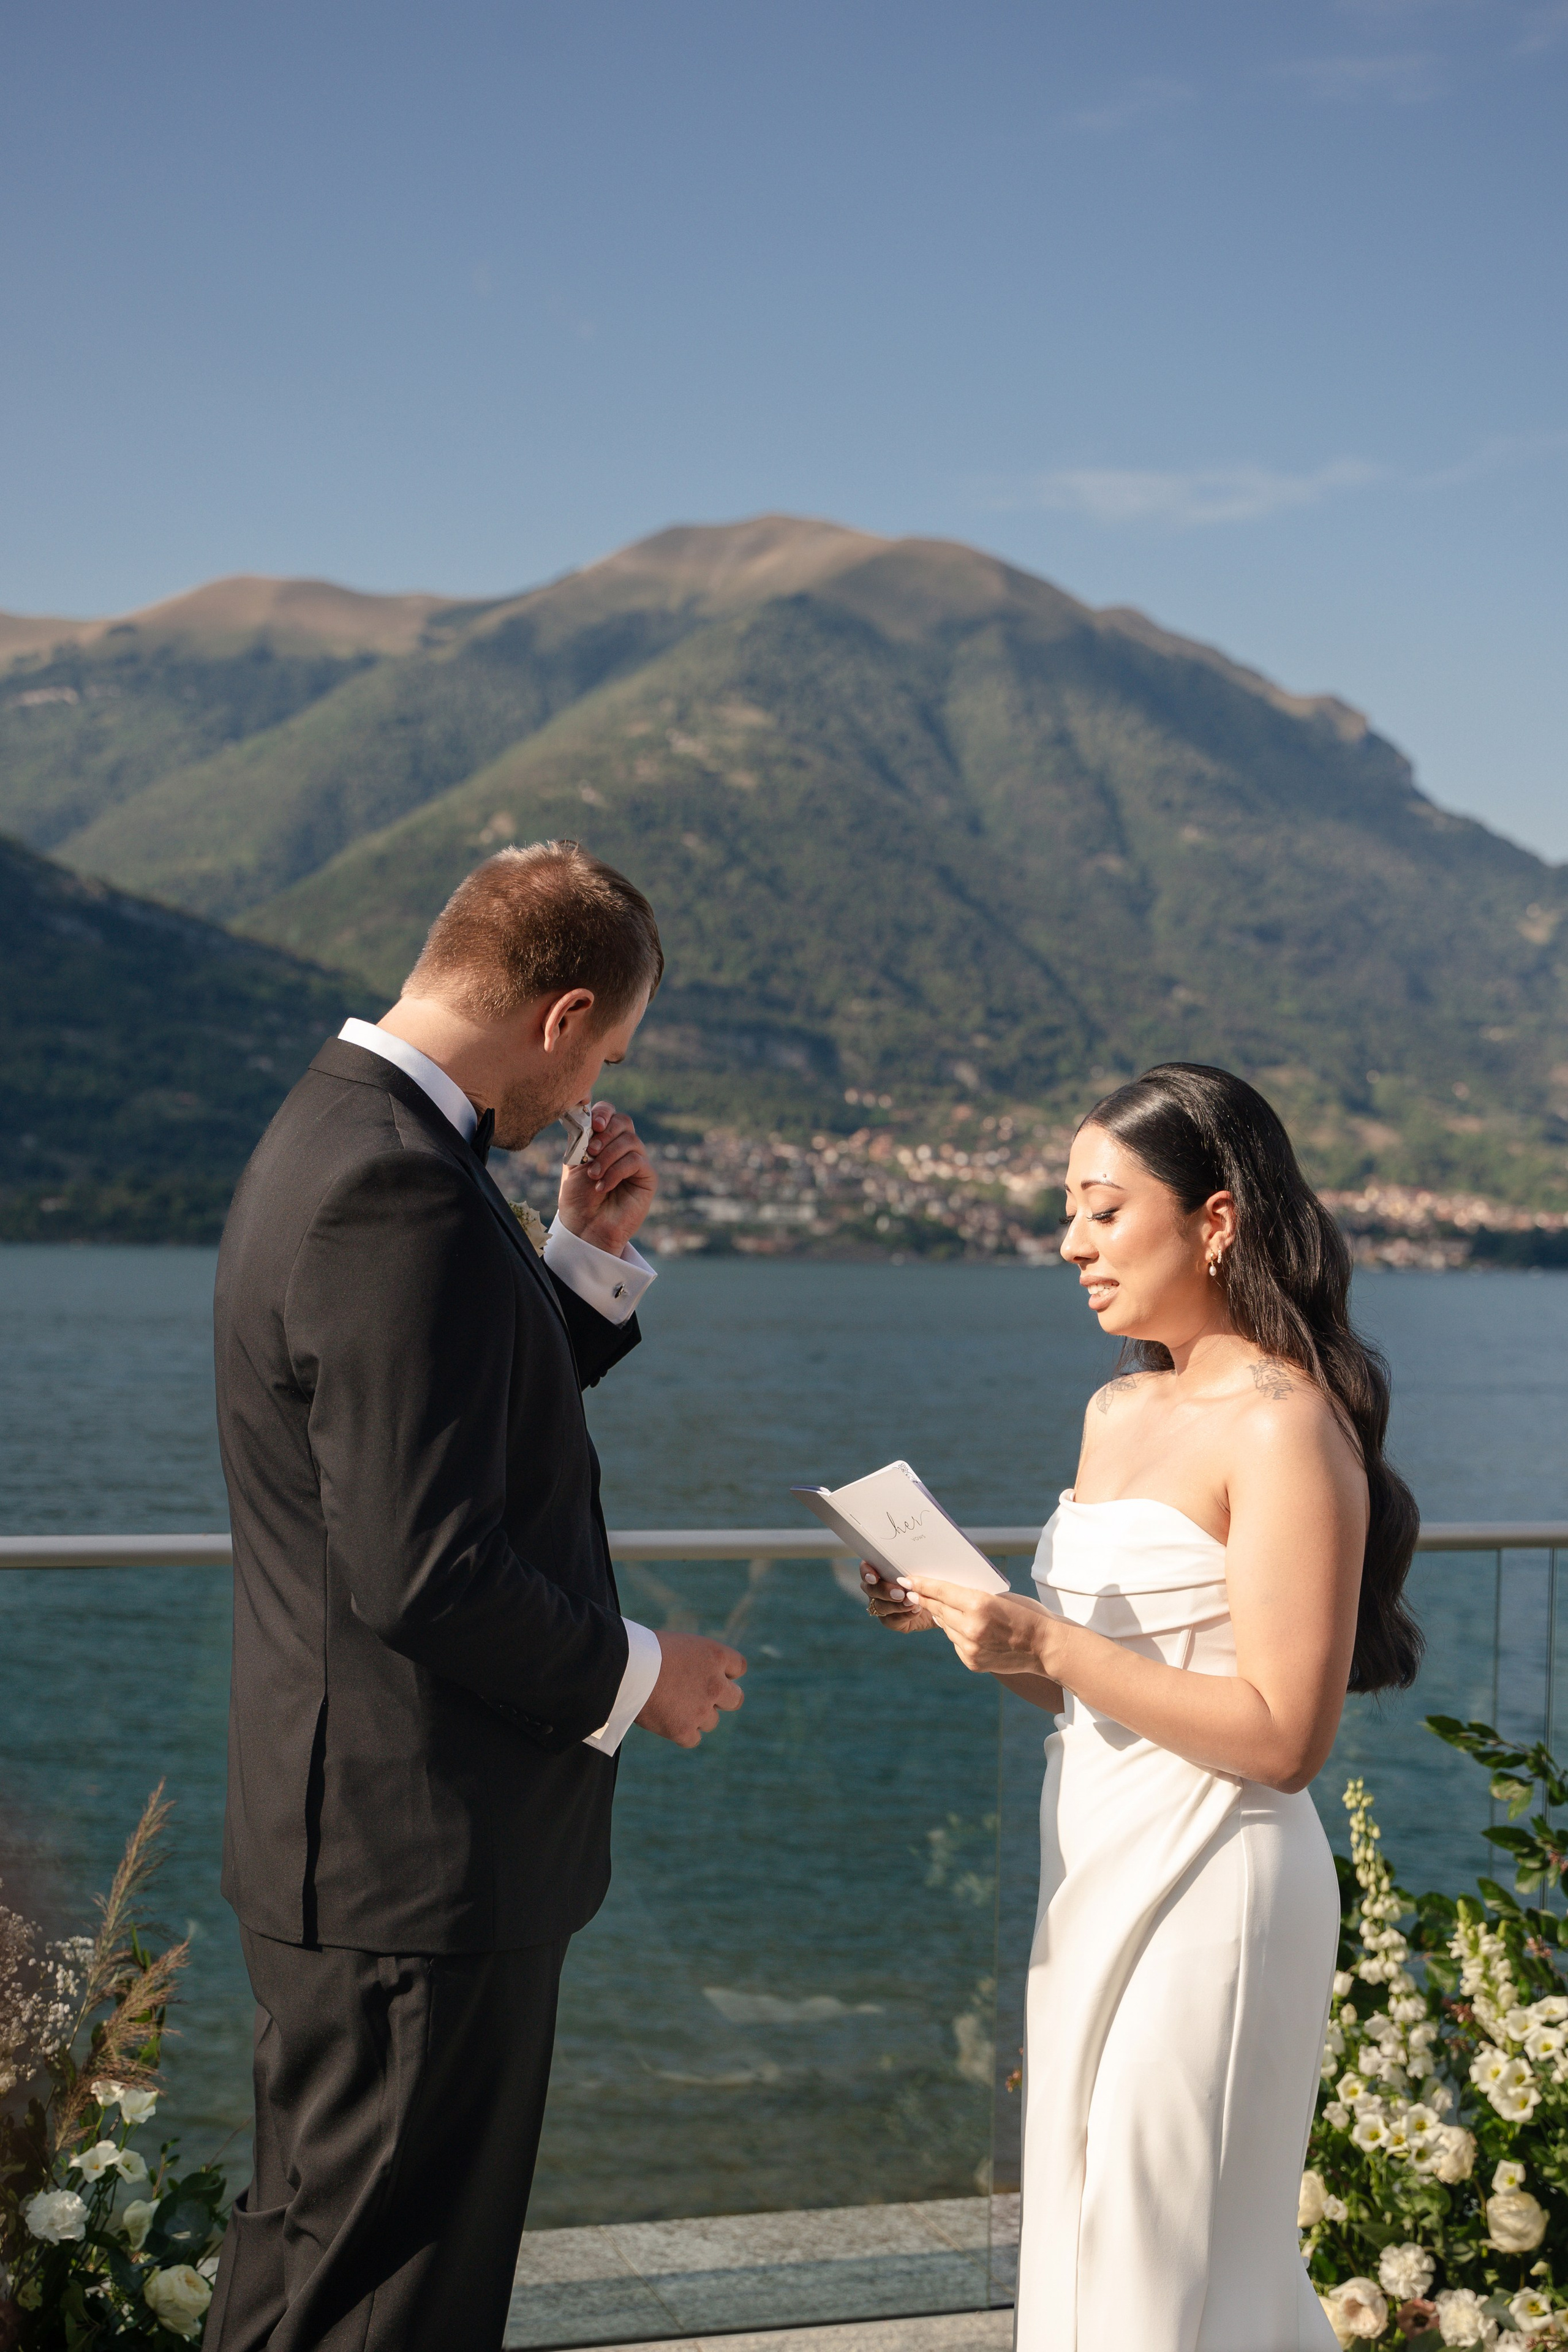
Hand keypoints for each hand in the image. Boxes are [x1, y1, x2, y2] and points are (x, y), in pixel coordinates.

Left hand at [558, 1103, 656, 1255]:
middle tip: (591, 1151)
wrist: (584, 1226)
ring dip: (608, 1156)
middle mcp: (621, 1147)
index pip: (609, 1113)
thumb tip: (591, 1117)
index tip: (593, 1124)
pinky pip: (636, 1161)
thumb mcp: (573, 1162)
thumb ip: (583, 1138)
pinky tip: (603, 1186)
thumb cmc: (577, 1197)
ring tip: (594, 1175)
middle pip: (624, 1121)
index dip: (603, 1112)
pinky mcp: (647, 1177)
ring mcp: (636, 1161)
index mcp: (603, 1140)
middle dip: (605, 1133)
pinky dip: (616, 1171)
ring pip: (630, 1140)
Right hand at [636, 1629, 746, 1747]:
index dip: (725, 1672)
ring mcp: (702, 1710)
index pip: (739, 1667)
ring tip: (671, 1706)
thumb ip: (695, 1660)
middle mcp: (715, 1684)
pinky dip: (682, 1732)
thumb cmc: (643, 1650)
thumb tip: (698, 1675)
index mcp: (715, 1656)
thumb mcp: (677, 1645)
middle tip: (701, 1697)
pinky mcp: (684, 1730)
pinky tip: (666, 1721)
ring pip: (711, 1721)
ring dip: (697, 1716)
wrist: (623, 1669)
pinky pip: (693, 1738)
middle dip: (722, 1699)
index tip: (711, 1675)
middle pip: (735, 1699)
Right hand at [860, 1563, 935, 1633]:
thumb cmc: (929, 1581)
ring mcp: (882, 1605)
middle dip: (884, 1590)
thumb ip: (915, 1571)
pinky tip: (916, 1610)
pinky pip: (891, 1619)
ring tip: (911, 1603)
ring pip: (880, 1605)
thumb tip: (912, 1573)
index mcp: (881, 1571)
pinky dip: (904, 1615)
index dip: (866, 1571)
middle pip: (871, 1588)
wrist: (938, 1602)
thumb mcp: (924, 1572)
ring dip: (896, 1605)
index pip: (866, 1568)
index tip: (874, 1577)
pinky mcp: (890, 1620)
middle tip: (900, 1593)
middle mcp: (877, 1588)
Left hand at [897, 1576, 1054, 1676]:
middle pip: (938, 1609)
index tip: (907, 1579)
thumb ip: (972, 1597)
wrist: (1045, 1647)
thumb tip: (945, 1595)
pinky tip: (966, 1629)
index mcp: (979, 1604)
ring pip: (945, 1627)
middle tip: (913, 1591)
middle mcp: (971, 1627)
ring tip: (941, 1608)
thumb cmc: (1026, 1614)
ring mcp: (970, 1647)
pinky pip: (956, 1642)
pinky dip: (957, 1634)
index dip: (922, 1584)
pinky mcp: (972, 1661)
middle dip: (925, 1599)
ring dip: (943, 1617)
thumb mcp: (999, 1597)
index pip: (941, 1591)